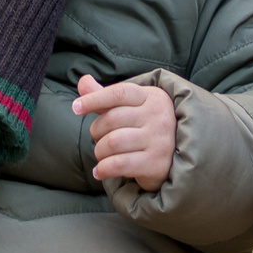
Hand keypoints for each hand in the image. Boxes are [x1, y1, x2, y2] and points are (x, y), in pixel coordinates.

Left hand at [74, 75, 175, 190]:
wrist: (176, 159)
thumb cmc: (146, 129)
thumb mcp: (130, 108)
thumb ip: (106, 96)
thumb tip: (82, 81)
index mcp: (153, 97)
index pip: (119, 93)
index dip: (94, 99)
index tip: (76, 108)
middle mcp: (159, 116)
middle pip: (112, 119)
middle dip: (96, 131)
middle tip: (98, 138)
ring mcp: (159, 140)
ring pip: (112, 143)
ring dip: (99, 151)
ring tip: (101, 155)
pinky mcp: (156, 163)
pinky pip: (118, 164)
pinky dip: (103, 169)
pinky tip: (100, 171)